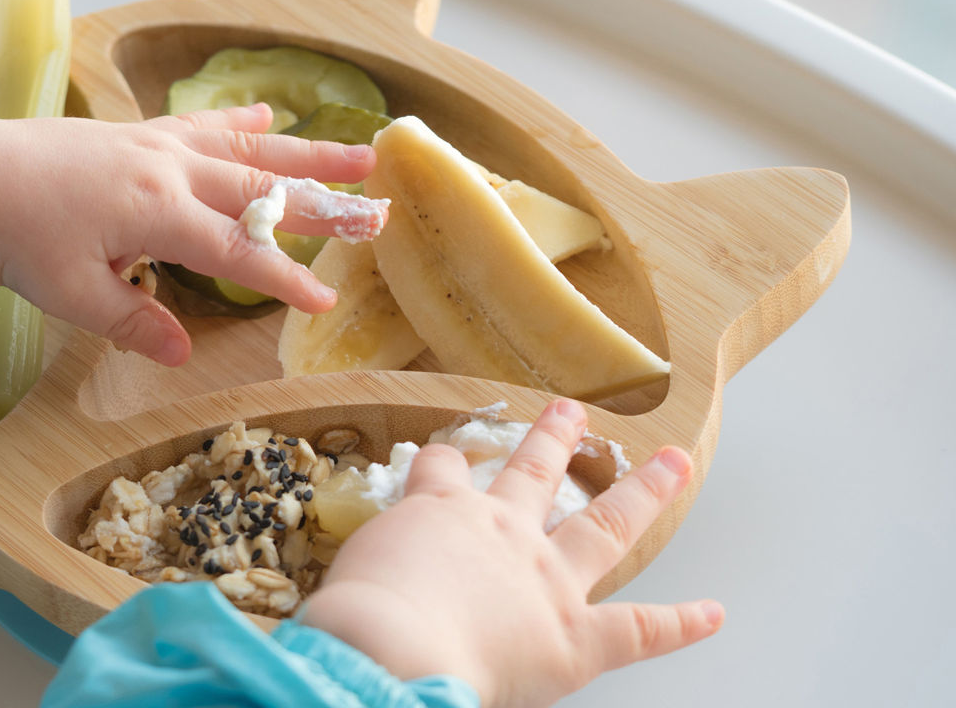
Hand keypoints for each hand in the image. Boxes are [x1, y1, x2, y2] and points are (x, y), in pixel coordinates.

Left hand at [0, 105, 382, 365]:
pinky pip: (203, 125)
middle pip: (264, 191)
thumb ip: (134, 321)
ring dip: (306, 153)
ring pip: (248, 150)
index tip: (324, 301)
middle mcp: (170, 170)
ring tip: (359, 152)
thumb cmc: (13, 236)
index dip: (285, 279)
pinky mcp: (139, 133)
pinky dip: (240, 122)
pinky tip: (269, 116)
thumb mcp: (72, 293)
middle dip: (325, 205)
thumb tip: (183, 355)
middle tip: (377, 213)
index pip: (239, 251)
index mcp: (157, 213)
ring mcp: (157, 145)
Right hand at [301, 399, 723, 706]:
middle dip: (554, 439)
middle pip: (534, 472)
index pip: (441, 473)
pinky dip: (680, 624)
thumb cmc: (357, 618)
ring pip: (604, 524)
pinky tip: (715, 614)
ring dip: (642, 491)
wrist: (391, 649)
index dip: (441, 463)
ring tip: (670, 461)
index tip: (441, 457)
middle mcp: (502, 533)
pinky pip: (640, 629)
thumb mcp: (348, 577)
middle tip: (571, 411)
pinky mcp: (577, 637)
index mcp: (441, 514)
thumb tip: (345, 615)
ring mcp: (547, 580)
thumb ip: (365, 579)